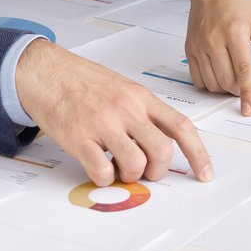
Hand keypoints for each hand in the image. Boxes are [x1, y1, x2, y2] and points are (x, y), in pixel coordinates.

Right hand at [13, 38, 212, 187]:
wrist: (45, 71)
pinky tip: (97, 167)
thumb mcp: (121, 88)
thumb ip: (141, 114)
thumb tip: (158, 146)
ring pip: (135, 165)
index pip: (180, 126)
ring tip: (117, 167)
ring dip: (130, 176)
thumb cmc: (81, 81)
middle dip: (157, 170)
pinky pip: (103, 172)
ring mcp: (103, 123)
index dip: (198, 153)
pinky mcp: (79, 138)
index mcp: (140, 97)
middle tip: (145, 171)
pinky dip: (104, 179)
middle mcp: (126, 109)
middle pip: (161, 151)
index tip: (205, 173)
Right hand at [181, 0, 250, 114]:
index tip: (250, 109)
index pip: (243, 71)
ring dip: (225, 88)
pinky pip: (197, 78)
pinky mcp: (189, 48)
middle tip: (247, 82)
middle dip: (239, 89)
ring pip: (212, 83)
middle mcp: (213, 40)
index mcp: (234, 32)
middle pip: (227, 81)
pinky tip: (219, 73)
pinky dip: (210, 83)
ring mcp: (198, 45)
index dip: (248, 94)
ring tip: (233, 75)